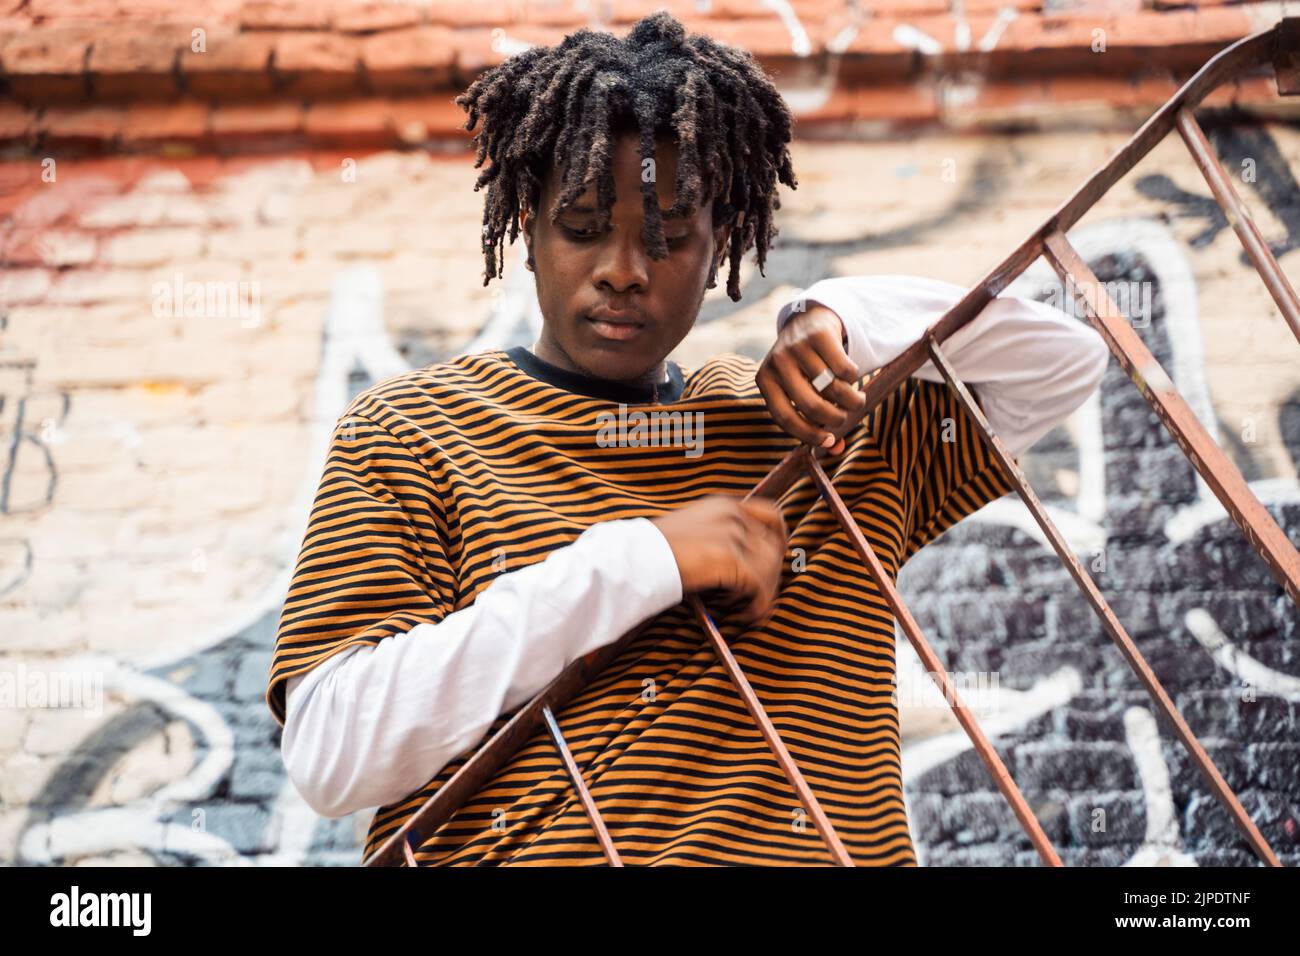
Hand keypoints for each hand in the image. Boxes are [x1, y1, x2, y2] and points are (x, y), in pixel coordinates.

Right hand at [650, 494, 787, 622]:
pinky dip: (759, 605)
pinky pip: (760, 586)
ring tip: (750, 608)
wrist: (634, 559)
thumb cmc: (652, 552)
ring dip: (766, 592)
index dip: (780, 538)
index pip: (771, 514)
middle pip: (774, 544)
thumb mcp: (690, 531)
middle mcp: (732, 515)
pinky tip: (747, 615)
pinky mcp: (731, 558)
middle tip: (761, 595)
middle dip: (773, 573)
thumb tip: (738, 562)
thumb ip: (716, 537)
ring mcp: (733, 534)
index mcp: (723, 505)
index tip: (778, 557)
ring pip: (771, 566)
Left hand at [757, 304, 866, 455]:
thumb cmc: (803, 368)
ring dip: (850, 400)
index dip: (808, 434)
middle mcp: (777, 362)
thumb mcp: (799, 390)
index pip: (784, 417)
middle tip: (845, 418)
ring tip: (855, 401)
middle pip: (811, 404)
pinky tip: (851, 377)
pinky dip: (854, 378)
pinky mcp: (819, 335)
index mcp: (765, 381)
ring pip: (832, 387)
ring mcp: (796, 346)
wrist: (808, 321)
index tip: (829, 441)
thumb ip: (814, 420)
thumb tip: (836, 448)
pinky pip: (844, 369)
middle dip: (834, 418)